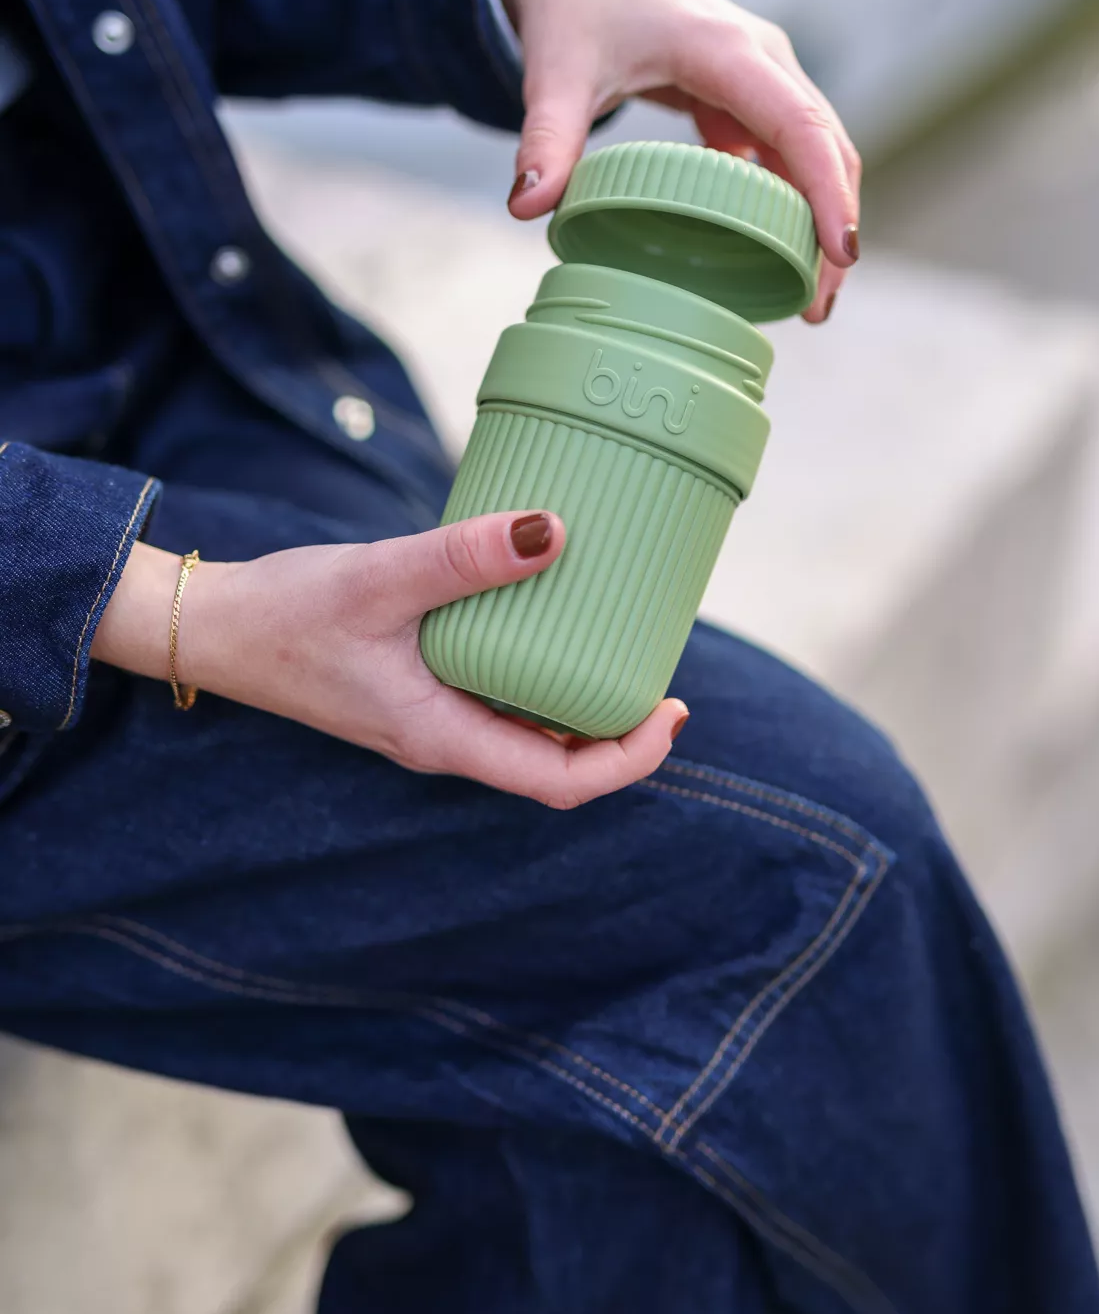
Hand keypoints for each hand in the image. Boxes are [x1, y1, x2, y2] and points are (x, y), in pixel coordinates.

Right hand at [90, 514, 687, 808]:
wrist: (211, 628)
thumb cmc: (286, 615)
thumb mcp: (380, 581)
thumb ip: (464, 559)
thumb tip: (555, 531)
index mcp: (443, 737)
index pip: (559, 781)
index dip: (629, 759)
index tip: (673, 712)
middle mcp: (443, 739)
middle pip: (553, 762)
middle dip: (619, 732)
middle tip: (663, 673)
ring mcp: (429, 716)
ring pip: (526, 730)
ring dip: (579, 703)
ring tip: (623, 646)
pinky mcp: (415, 687)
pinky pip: (494, 694)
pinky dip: (536, 671)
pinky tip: (548, 617)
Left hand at [493, 0, 860, 322]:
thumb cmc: (574, 5)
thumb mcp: (556, 72)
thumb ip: (546, 139)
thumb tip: (526, 208)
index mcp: (726, 50)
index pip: (800, 127)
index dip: (826, 192)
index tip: (839, 254)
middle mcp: (761, 59)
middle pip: (826, 146)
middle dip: (833, 224)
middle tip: (818, 307)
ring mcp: (760, 74)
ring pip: (815, 151)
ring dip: (818, 217)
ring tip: (806, 298)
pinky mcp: (746, 93)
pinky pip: (785, 152)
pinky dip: (788, 202)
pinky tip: (772, 255)